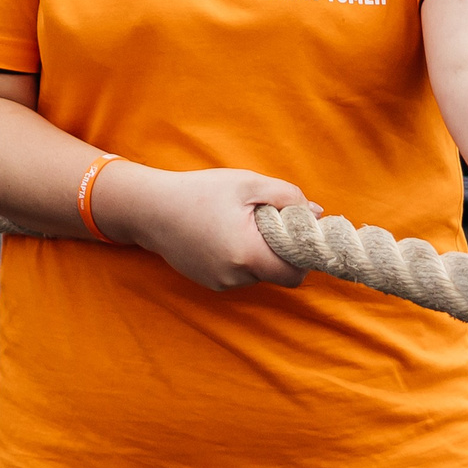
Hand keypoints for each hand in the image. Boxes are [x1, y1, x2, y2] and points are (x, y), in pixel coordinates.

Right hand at [92, 163, 317, 290]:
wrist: (151, 209)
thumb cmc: (200, 192)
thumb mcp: (248, 184)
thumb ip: (287, 196)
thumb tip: (316, 212)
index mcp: (248, 254)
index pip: (294, 274)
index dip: (304, 257)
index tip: (300, 235)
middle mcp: (235, 276)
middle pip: (277, 275)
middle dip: (282, 253)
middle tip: (271, 224)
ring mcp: (220, 283)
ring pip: (258, 275)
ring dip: (260, 254)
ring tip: (241, 225)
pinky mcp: (209, 282)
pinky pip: (239, 275)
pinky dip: (242, 258)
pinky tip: (225, 235)